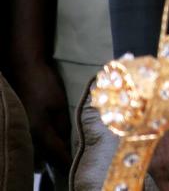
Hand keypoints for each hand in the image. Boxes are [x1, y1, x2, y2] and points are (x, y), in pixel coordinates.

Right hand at [12, 57, 70, 171]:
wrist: (25, 69)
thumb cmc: (44, 84)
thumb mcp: (59, 104)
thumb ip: (64, 124)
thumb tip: (69, 140)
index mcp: (38, 130)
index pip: (56, 151)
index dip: (68, 160)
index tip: (78, 166)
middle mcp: (29, 133)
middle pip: (46, 153)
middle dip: (59, 158)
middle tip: (74, 163)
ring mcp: (24, 127)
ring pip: (39, 146)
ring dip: (52, 151)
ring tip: (66, 154)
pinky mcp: (24, 121)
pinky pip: (35, 138)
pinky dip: (46, 142)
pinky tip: (55, 142)